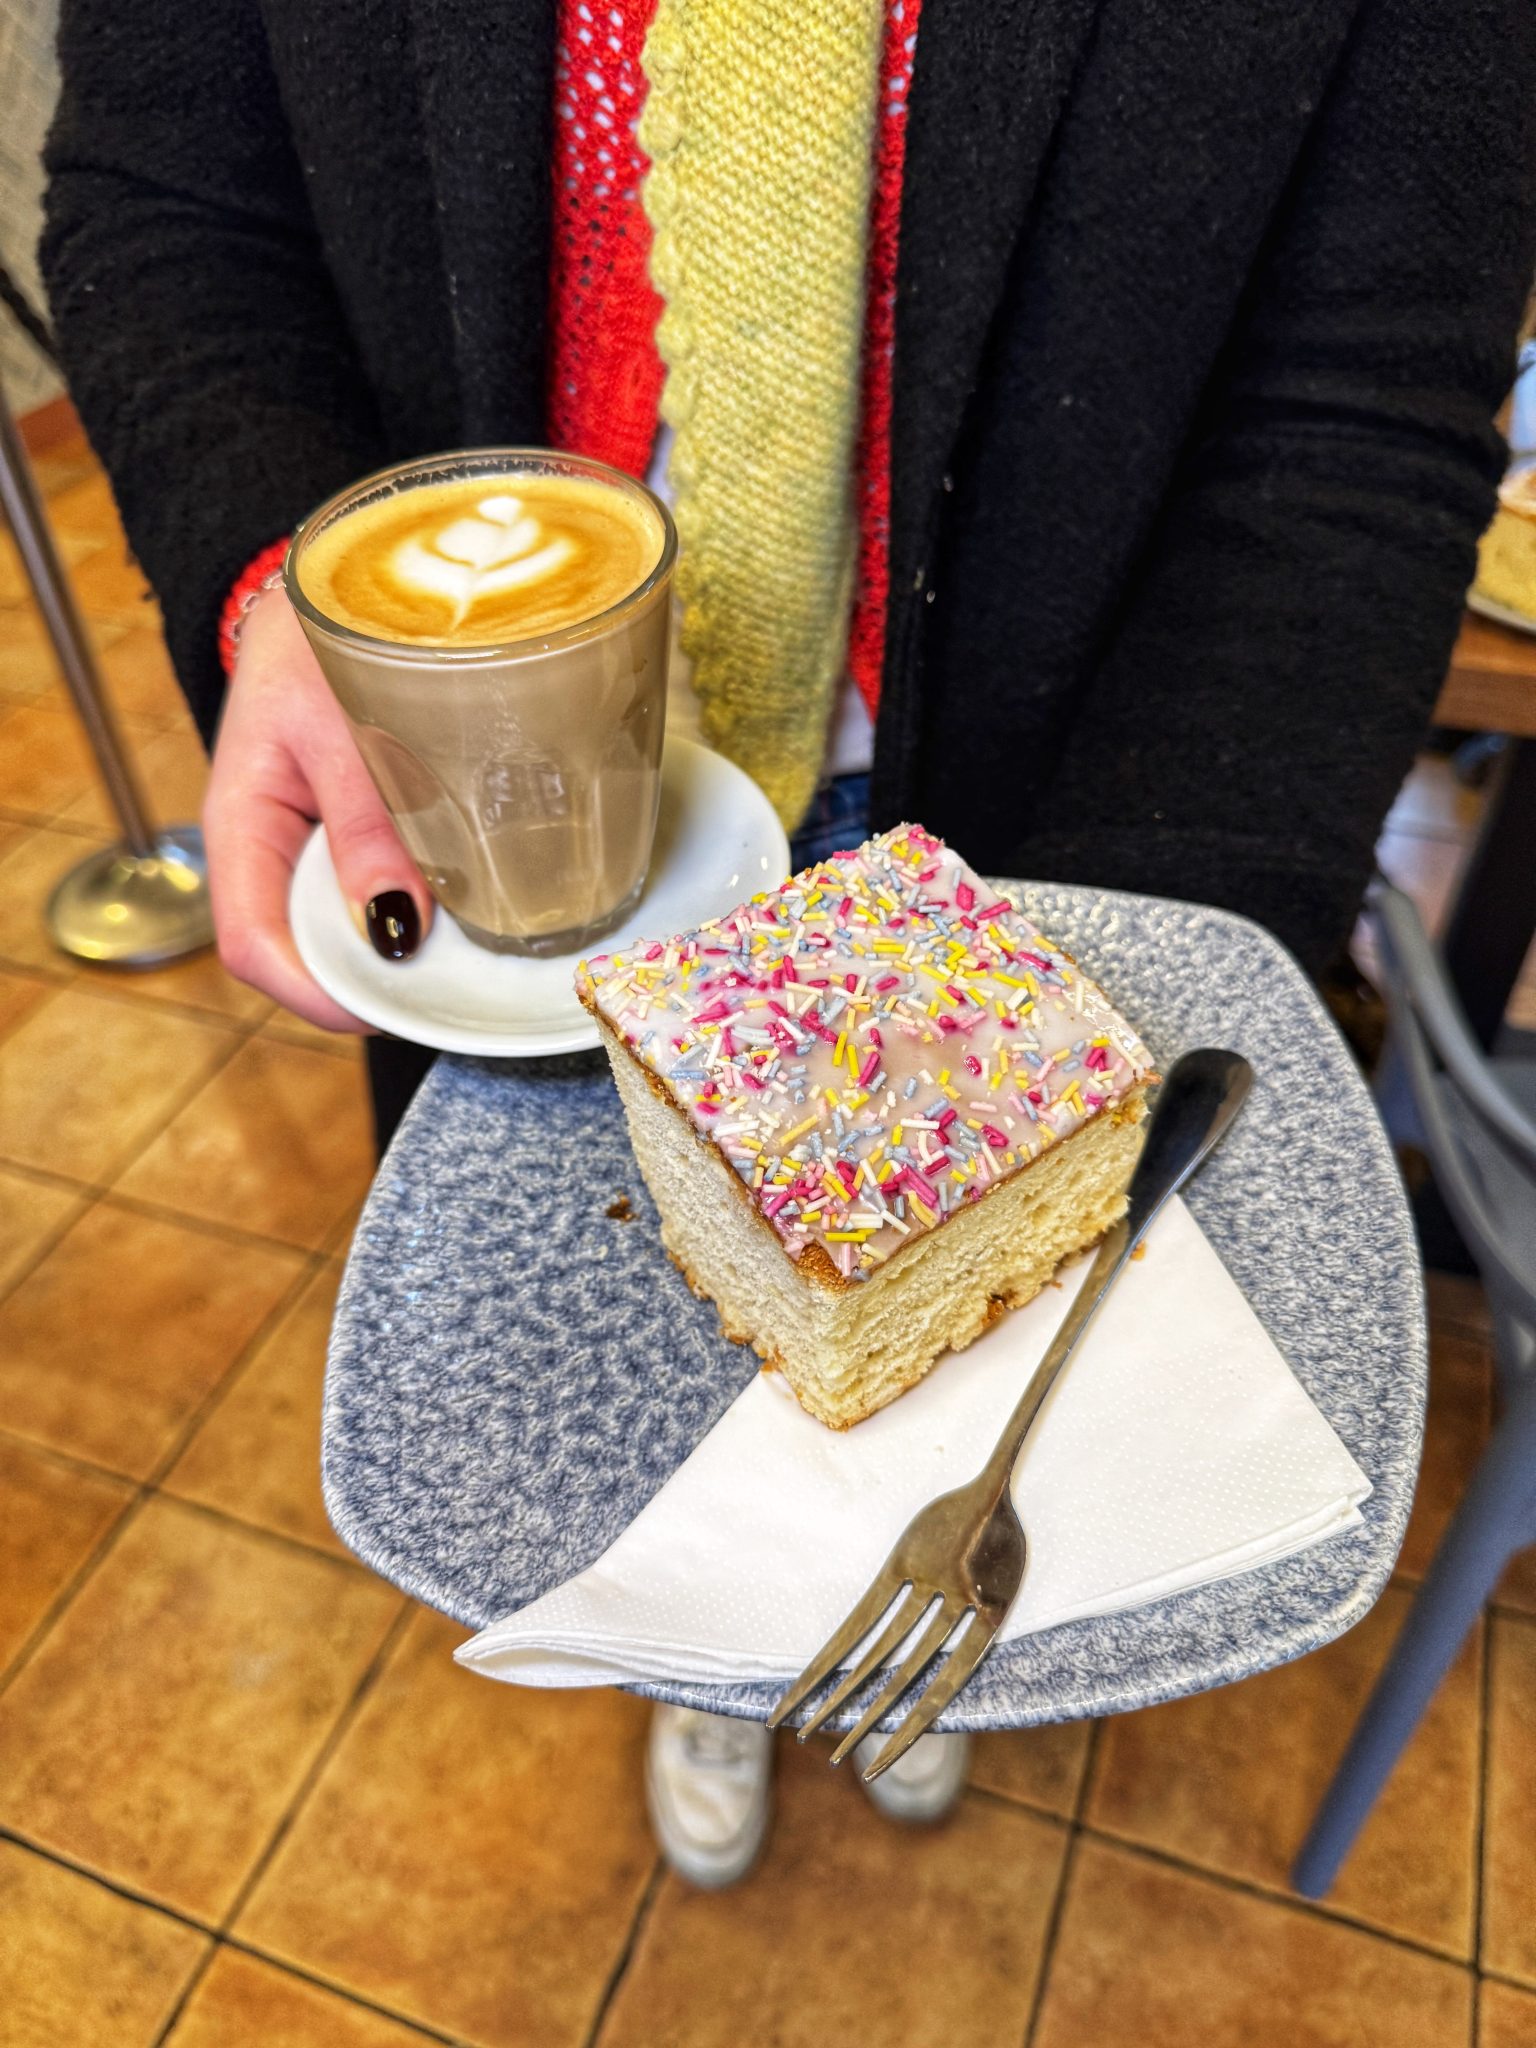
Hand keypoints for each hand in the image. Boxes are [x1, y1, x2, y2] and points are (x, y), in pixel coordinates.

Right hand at [202, 585, 433, 1029]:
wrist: (345, 591)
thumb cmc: (325, 638)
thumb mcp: (342, 718)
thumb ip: (368, 819)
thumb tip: (396, 927)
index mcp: (243, 822)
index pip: (253, 942)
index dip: (316, 992)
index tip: (387, 1006)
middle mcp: (275, 851)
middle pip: (308, 953)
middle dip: (374, 981)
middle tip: (456, 986)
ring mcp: (318, 848)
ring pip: (352, 930)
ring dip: (407, 950)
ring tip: (474, 950)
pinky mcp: (362, 837)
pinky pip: (386, 893)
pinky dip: (426, 909)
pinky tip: (472, 906)